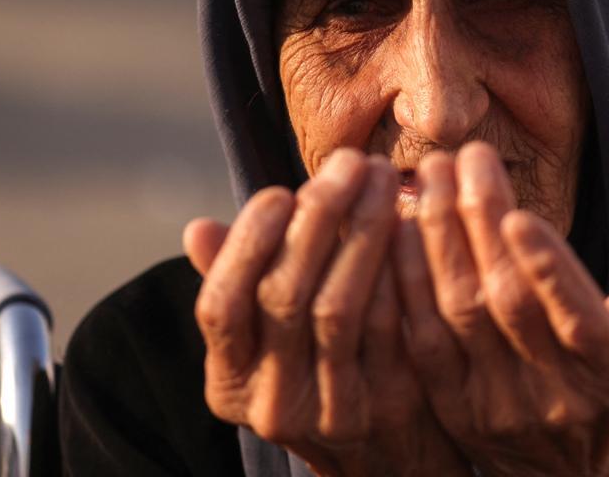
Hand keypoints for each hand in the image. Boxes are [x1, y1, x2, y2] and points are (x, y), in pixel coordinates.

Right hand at [183, 150, 470, 476]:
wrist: (386, 456)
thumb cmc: (318, 370)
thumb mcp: (266, 341)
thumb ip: (238, 285)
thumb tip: (197, 228)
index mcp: (230, 382)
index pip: (221, 306)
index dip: (246, 243)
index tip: (279, 190)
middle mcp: (272, 403)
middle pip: (286, 296)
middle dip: (319, 216)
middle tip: (350, 161)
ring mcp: (332, 410)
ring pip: (340, 307)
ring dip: (363, 230)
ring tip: (382, 178)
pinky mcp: (390, 405)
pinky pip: (391, 325)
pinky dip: (398, 268)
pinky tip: (412, 222)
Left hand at [392, 143, 608, 476]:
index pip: (579, 321)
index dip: (549, 270)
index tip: (520, 215)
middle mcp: (553, 397)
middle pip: (508, 304)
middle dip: (481, 223)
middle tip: (465, 157)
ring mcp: (496, 406)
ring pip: (459, 316)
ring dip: (439, 241)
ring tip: (434, 177)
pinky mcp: (451, 408)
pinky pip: (419, 341)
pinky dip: (407, 283)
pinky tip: (398, 230)